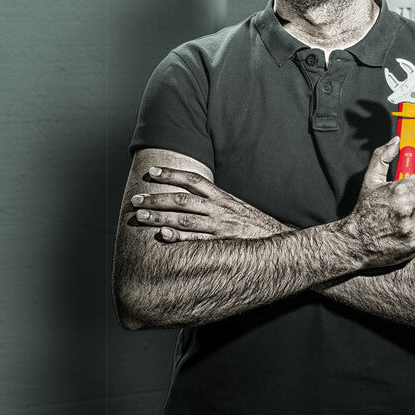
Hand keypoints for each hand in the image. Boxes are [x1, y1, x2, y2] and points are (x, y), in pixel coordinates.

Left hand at [130, 166, 289, 241]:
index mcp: (222, 197)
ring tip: (140, 216)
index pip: (193, 180)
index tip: (152, 172)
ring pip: (185, 218)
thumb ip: (216, 202)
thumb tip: (194, 197)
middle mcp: (219, 208)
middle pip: (182, 199)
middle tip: (136, 200)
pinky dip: (179, 237)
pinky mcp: (222, 242)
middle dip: (157, 198)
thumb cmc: (254, 226)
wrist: (279, 240)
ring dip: (160, 216)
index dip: (171, 174)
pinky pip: (197, 240)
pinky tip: (163, 235)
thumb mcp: (236, 207)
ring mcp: (220, 225)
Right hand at [343, 137, 414, 268]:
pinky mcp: (413, 244)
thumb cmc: (364, 210)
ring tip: (404, 220)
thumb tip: (396, 141)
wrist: (355, 242)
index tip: (414, 191)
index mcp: (399, 190)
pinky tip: (402, 232)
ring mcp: (411, 227)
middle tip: (408, 206)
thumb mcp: (371, 181)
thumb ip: (383, 158)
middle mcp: (407, 208)